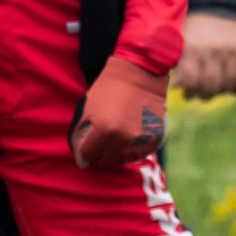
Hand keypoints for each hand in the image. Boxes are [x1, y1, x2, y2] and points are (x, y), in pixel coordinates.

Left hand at [70, 53, 168, 172]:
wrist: (140, 74)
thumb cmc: (110, 88)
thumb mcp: (88, 109)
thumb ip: (81, 134)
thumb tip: (81, 157)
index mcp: (104, 130)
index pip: (89, 155)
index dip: (85, 151)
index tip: (88, 146)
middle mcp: (123, 140)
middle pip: (106, 161)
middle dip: (100, 154)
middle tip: (101, 144)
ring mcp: (141, 141)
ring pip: (124, 160)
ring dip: (117, 154)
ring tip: (116, 139)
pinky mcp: (155, 139)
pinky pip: (140, 154)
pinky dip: (133, 150)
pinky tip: (130, 137)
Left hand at [173, 13, 235, 97]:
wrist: (222, 3)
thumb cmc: (196, 25)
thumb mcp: (182, 39)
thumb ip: (178, 62)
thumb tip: (176, 86)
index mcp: (193, 47)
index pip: (191, 80)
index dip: (187, 90)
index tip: (184, 91)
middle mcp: (214, 51)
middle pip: (210, 86)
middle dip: (202, 95)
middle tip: (198, 94)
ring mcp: (233, 53)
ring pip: (227, 86)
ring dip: (219, 92)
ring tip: (213, 89)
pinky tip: (229, 86)